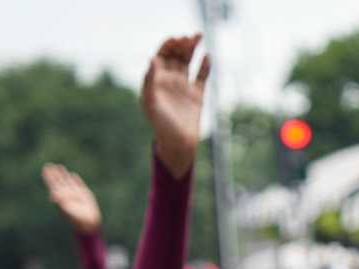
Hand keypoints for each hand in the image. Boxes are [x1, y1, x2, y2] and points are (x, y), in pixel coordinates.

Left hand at [41, 163, 102, 233]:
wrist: (88, 223)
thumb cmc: (77, 218)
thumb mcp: (67, 209)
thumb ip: (60, 201)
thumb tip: (51, 195)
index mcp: (60, 197)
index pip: (52, 184)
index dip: (48, 177)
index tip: (45, 168)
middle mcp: (66, 194)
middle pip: (58, 181)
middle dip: (54, 174)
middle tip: (48, 165)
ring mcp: (75, 193)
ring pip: (68, 181)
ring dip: (63, 174)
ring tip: (59, 166)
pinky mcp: (84, 194)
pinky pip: (79, 184)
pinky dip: (76, 179)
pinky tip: (73, 175)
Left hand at [139, 33, 208, 177]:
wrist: (178, 144)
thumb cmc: (160, 125)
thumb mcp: (151, 102)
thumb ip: (150, 80)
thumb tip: (152, 58)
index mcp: (156, 80)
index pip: (161, 56)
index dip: (168, 45)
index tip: (176, 38)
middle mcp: (169, 80)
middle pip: (176, 56)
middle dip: (182, 44)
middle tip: (190, 36)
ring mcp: (183, 87)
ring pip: (189, 62)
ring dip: (193, 48)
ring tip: (199, 36)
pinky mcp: (197, 95)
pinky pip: (202, 77)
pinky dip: (205, 66)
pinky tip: (208, 56)